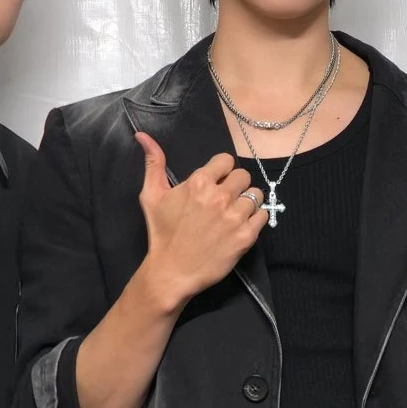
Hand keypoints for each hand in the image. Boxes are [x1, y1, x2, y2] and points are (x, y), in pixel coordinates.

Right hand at [131, 133, 264, 308]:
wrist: (171, 272)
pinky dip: (255, 219)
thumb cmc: (161, 234)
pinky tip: (241, 226)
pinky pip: (263, 215)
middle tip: (225, 200)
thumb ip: (153, 163)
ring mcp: (234, 217)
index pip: (226, 161)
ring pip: (256, 194)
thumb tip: (143, 136)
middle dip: (235, 185)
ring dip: (247, 201)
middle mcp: (219, 196)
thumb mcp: (151, 196)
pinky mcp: (246, 236)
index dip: (222, 171)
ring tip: (234, 213)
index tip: (216, 183)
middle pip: (243, 175)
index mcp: (198, 183)